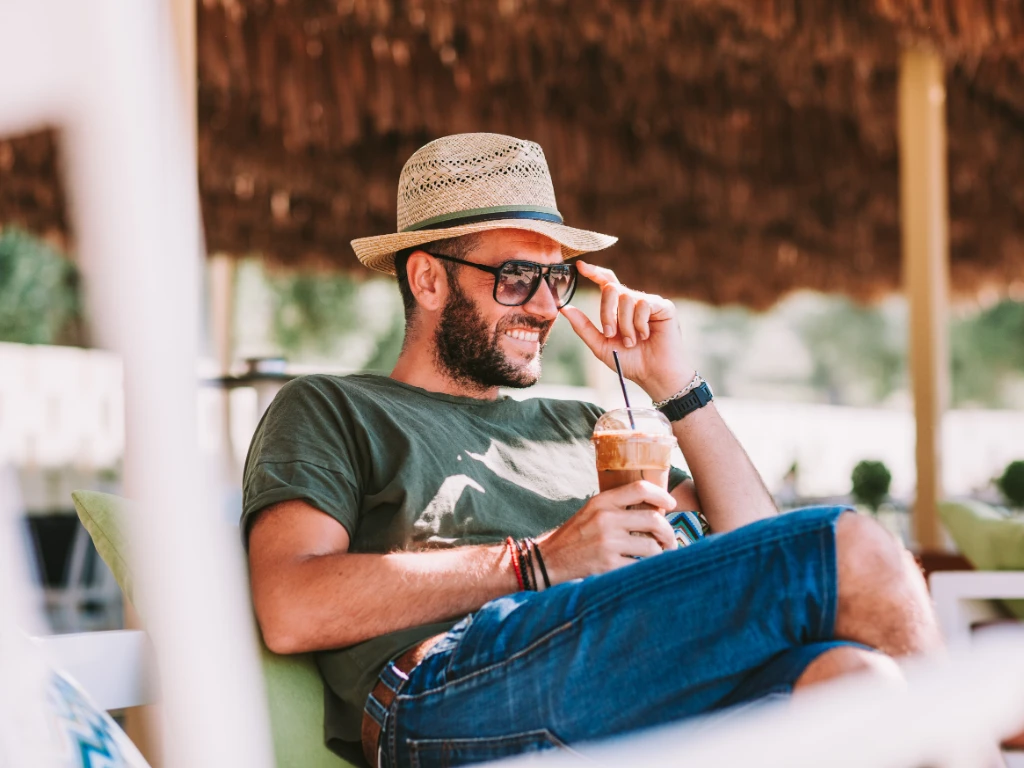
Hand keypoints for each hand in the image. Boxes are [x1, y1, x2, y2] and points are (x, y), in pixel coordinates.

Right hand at [537, 481, 676, 584]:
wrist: (547, 561)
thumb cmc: (574, 537)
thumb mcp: (591, 512)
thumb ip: (617, 508)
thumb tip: (655, 510)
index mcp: (602, 502)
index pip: (640, 488)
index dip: (661, 495)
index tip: (670, 505)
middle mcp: (605, 519)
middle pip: (654, 520)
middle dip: (668, 533)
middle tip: (669, 541)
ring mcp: (607, 543)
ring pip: (652, 548)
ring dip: (660, 554)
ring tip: (657, 557)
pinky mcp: (608, 566)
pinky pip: (640, 567)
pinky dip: (644, 569)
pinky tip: (641, 569)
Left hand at [559, 261, 693, 400]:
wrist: (653, 375)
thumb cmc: (630, 362)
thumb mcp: (601, 345)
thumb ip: (584, 327)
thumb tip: (564, 309)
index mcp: (618, 308)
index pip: (606, 282)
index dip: (594, 272)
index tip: (580, 266)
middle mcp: (633, 301)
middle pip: (611, 288)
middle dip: (606, 312)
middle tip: (611, 334)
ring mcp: (649, 303)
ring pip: (626, 298)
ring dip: (625, 324)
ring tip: (632, 341)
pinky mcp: (663, 307)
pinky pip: (643, 304)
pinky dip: (639, 323)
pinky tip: (646, 336)